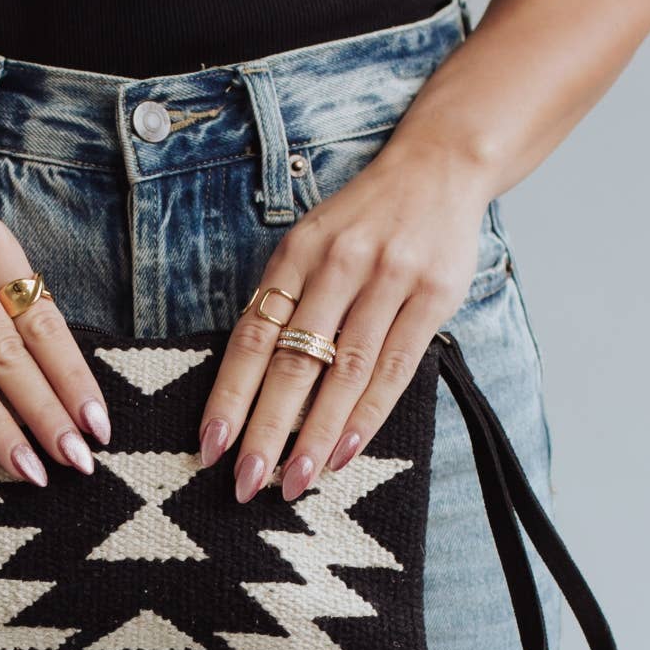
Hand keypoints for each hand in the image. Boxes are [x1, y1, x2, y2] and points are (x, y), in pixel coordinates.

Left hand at [197, 144, 489, 501]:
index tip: (210, 447)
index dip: (229, 396)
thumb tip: (247, 383)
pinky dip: (367, 414)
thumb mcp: (311, 244)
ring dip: (316, 434)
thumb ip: (285, 302)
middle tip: (247, 483)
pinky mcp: (433, 295)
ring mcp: (388, 279)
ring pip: (344, 372)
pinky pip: (395, 367)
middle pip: (292, 362)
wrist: (439, 165)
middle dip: (266, 429)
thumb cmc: (364, 220)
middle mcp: (337, 265)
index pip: (251, 338)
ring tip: (294, 481)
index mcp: (295, 255)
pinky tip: (344, 451)